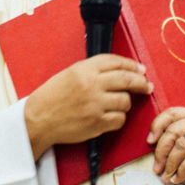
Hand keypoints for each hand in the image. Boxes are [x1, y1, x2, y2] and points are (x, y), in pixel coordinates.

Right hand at [24, 55, 150, 159]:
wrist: (38, 119)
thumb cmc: (52, 97)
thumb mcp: (70, 73)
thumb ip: (94, 70)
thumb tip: (123, 70)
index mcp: (84, 69)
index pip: (116, 62)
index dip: (132, 65)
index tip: (140, 69)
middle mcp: (91, 85)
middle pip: (128, 79)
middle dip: (141, 82)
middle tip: (146, 86)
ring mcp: (95, 105)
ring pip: (126, 101)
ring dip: (125, 103)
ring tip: (117, 103)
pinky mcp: (97, 123)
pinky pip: (120, 120)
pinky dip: (118, 118)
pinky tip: (110, 116)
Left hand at [148, 109, 184, 184]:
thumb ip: (181, 145)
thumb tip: (156, 152)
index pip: (172, 113)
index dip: (157, 125)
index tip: (149, 142)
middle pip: (173, 130)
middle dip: (161, 151)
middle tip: (156, 168)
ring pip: (182, 145)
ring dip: (170, 164)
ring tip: (166, 176)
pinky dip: (182, 171)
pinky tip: (178, 178)